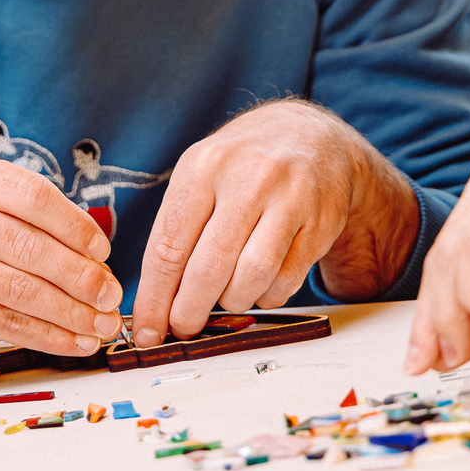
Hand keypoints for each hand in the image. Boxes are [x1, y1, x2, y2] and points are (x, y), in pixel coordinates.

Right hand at [0, 151, 125, 356]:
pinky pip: (2, 320)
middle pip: (28, 244)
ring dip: (70, 310)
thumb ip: (18, 215)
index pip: (30, 194)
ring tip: (102, 324)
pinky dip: (46, 334)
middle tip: (112, 294)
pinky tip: (73, 341)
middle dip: (80, 275)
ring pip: (19, 287)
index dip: (75, 225)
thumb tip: (94, 255)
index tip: (103, 250)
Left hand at [131, 99, 418, 346]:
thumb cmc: (243, 165)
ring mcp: (290, 199)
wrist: (312, 137)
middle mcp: (248, 177)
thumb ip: (177, 231)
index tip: (148, 333)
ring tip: (225, 297)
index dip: (155, 299)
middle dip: (190, 311)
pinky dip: (265, 296)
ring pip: (252, 278)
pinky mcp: (321, 222)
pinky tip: (257, 284)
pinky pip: (286, 281)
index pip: (168, 246)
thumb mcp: (202, 175)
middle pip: (209, 268)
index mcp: (205, 165)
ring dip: (232, 302)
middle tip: (184, 327)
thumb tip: (155, 304)